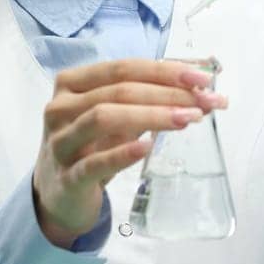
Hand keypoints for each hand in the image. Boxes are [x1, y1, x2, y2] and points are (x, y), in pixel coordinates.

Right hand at [33, 58, 226, 247]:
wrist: (59, 195)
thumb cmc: (91, 147)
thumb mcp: (116, 117)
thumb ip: (149, 100)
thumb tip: (201, 86)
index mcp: (72, 84)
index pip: (122, 68)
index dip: (164, 70)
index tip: (202, 78)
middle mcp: (60, 107)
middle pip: (118, 91)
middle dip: (167, 93)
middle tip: (205, 101)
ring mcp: (60, 142)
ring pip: (104, 118)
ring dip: (151, 116)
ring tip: (188, 119)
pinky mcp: (67, 178)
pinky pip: (94, 163)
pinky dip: (122, 153)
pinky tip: (147, 147)